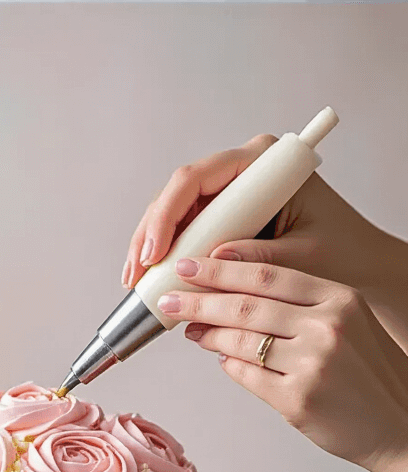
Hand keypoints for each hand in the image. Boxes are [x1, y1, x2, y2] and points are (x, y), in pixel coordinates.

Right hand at [122, 139, 407, 353]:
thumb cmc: (342, 255)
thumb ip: (256, 260)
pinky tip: (153, 282)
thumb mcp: (301, 258)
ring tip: (137, 283)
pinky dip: (169, 259)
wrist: (361, 267)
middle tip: (135, 275)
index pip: (198, 178)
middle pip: (178, 195)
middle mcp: (242, 173)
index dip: (167, 215)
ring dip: (151, 249)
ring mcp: (231, 195)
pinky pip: (188, 234)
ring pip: (176, 215)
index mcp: (263, 163)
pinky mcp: (226, 219)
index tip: (155, 252)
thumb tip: (209, 265)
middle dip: (150, 235)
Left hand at [159, 255, 407, 471]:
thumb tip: (242, 300)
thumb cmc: (371, 375)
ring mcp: (311, 365)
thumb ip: (303, 308)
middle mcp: (326, 327)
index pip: (269, 274)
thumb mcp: (349, 323)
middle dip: (200, 299)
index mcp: (339, 299)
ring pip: (241, 341)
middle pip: (247, 305)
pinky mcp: (297, 400)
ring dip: (208, 333)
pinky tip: (219, 357)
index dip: (223, 268)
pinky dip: (228, 365)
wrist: (398, 423)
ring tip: (189, 328)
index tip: (192, 265)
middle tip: (171, 296)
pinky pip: (247, 376)